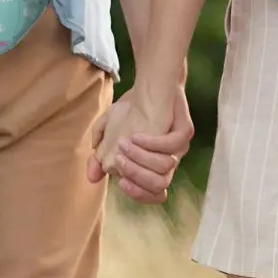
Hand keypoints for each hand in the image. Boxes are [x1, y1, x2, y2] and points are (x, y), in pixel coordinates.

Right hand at [87, 84, 192, 204]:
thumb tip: (92, 177)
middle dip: (136, 176)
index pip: (154, 194)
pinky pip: (172, 145)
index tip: (120, 182)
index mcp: (154, 166)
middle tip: (118, 160)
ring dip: (141, 159)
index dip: (138, 194)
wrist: (151, 83)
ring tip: (124, 144)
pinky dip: (152, 143)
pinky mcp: (185, 131)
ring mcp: (180, 147)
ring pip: (165, 167)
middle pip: (159, 185)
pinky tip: (136, 135)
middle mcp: (169, 161)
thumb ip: (100, 154)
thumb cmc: (131, 110)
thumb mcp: (110, 131)